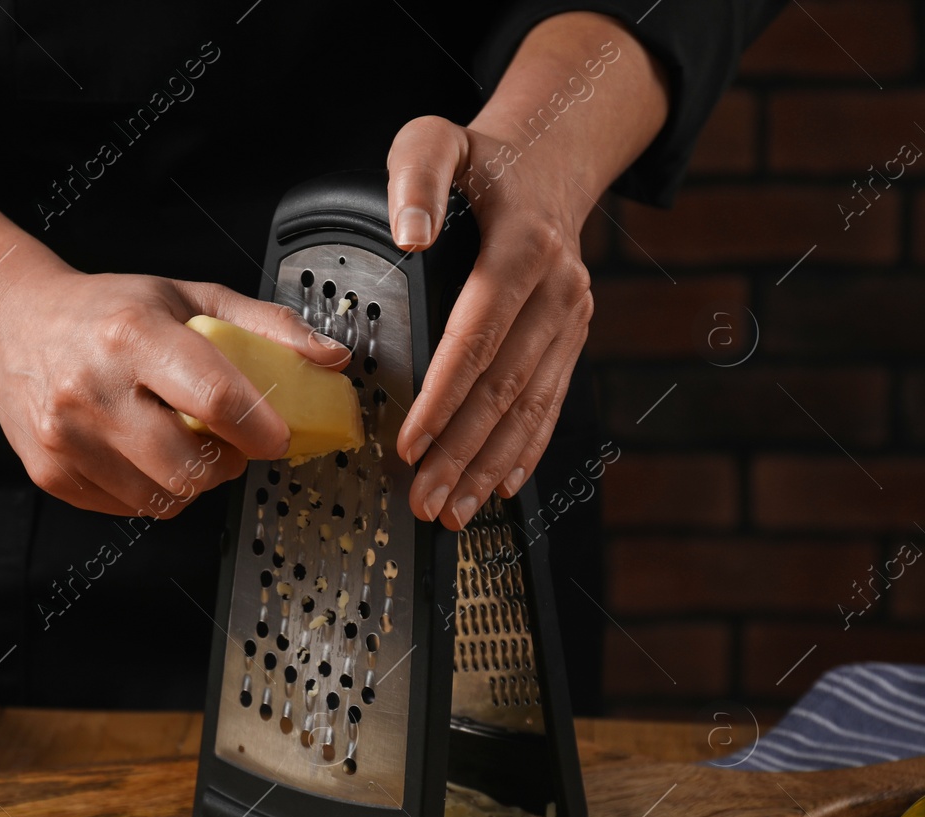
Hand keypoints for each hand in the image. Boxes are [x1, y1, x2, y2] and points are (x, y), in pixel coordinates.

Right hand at [0, 268, 350, 517]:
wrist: (14, 329)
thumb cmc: (108, 312)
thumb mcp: (188, 296)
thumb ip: (265, 325)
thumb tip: (331, 358)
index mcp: (132, 335)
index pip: (215, 398)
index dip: (260, 428)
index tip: (278, 437)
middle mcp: (92, 388)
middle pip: (191, 465)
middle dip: (227, 464)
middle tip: (227, 442)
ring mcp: (67, 438)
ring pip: (163, 497)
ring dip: (190, 481)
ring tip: (181, 443)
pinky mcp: (52, 474)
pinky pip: (128, 507)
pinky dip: (149, 489)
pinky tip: (140, 453)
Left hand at [386, 115, 592, 530]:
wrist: (552, 157)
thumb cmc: (482, 158)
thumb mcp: (436, 140)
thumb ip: (416, 177)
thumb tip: (411, 234)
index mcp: (523, 245)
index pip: (478, 334)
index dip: (444, 393)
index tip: (411, 440)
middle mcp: (557, 287)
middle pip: (505, 385)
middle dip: (462, 450)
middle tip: (424, 498)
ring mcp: (570, 316)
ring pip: (530, 405)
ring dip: (489, 465)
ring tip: (452, 510)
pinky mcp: (571, 335)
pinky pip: (550, 402)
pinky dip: (525, 449)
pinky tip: (498, 485)